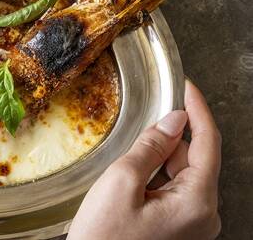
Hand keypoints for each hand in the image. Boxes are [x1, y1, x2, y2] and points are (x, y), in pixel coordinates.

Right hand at [68, 81, 221, 239]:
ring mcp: (193, 226)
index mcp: (197, 202)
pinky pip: (175, 193)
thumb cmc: (104, 237)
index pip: (207, 142)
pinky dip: (158, 177)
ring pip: (184, 176)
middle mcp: (204, 216)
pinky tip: (134, 178)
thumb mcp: (121, 182)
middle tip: (143, 124)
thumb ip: (150, 147)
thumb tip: (173, 120)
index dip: (197, 110)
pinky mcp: (179, 231)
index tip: (187, 87)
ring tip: (129, 162)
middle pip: (195, 160)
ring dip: (160, 160)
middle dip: (170, 139)